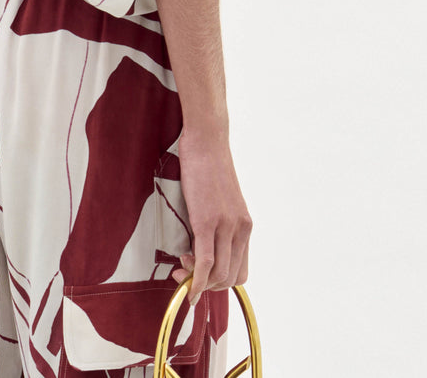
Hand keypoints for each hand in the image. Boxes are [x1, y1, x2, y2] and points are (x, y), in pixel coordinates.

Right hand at [170, 127, 251, 303]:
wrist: (206, 140)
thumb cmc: (208, 165)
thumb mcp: (221, 200)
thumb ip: (219, 223)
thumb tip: (204, 242)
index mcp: (245, 225)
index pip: (240, 271)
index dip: (220, 281)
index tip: (199, 274)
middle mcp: (241, 229)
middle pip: (231, 278)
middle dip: (207, 285)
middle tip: (185, 272)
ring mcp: (226, 226)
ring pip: (218, 274)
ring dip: (198, 281)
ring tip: (181, 266)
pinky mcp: (207, 221)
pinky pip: (205, 261)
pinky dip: (195, 279)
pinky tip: (184, 281)